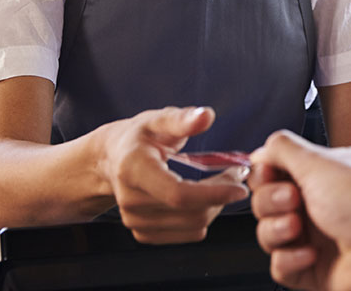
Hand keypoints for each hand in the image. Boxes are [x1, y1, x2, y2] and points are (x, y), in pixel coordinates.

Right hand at [99, 106, 248, 242]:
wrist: (110, 160)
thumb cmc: (137, 137)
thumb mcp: (157, 120)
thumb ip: (182, 119)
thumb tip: (206, 116)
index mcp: (134, 170)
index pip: (177, 194)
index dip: (212, 193)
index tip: (240, 187)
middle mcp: (131, 201)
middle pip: (190, 213)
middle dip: (221, 195)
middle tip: (236, 173)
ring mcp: (135, 221)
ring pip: (193, 226)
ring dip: (216, 206)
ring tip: (221, 182)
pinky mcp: (143, 233)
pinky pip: (186, 235)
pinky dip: (202, 218)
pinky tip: (203, 198)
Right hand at [249, 131, 350, 290]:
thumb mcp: (319, 162)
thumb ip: (283, 150)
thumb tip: (260, 150)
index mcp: (320, 176)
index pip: (274, 173)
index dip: (265, 175)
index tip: (269, 174)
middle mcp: (317, 205)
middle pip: (265, 204)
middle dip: (270, 201)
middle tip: (292, 199)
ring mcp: (315, 239)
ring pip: (269, 235)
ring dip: (275, 230)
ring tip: (296, 227)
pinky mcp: (313, 271)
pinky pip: (281, 267)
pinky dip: (290, 260)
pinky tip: (310, 254)